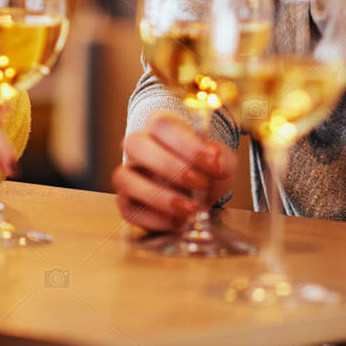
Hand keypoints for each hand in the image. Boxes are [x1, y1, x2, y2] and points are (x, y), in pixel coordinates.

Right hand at [112, 112, 235, 231]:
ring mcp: (128, 175)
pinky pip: (128, 210)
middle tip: (200, 183)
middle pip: (134, 144)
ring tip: (188, 208)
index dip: (186, 143)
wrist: (198, 197)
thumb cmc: (205, 171)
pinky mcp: (126, 203)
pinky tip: (178, 221)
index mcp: (160, 128)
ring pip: (123, 178)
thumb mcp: (221, 162)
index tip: (212, 162)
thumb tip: (215, 159)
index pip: (161, 124)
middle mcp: (138, 148)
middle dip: (169, 166)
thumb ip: (222, 157)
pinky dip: (155, 219)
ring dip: (158, 196)